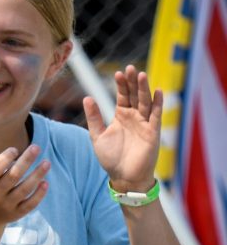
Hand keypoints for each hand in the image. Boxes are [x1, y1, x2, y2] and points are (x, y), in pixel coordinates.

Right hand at [0, 137, 48, 224]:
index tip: (15, 149)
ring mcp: (6, 204)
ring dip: (37, 175)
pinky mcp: (16, 213)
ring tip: (47, 162)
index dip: (6, 158)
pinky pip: (30, 204)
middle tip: (36, 147)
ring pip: (24, 189)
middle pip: (13, 176)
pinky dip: (39, 194)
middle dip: (26, 161)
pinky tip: (45, 182)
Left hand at [83, 65, 160, 191]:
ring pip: (145, 102)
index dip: (121, 85)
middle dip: (132, 82)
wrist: (124, 177)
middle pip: (134, 95)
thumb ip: (93, 117)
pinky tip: (157, 92)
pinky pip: (156, 115)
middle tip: (130, 68)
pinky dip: (157, 104)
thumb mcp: (97, 136)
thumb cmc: (111, 158)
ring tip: (142, 75)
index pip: (122, 96)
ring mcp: (144, 123)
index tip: (118, 73)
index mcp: (120, 116)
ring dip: (144, 89)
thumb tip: (86, 98)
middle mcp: (134, 117)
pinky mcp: (153, 132)